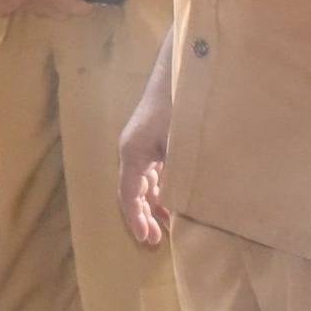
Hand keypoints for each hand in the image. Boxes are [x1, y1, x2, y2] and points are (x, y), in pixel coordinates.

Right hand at [118, 95, 172, 246]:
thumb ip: (175, 176)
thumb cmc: (178, 107)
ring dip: (152, 204)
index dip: (135, 219)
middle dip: (143, 216)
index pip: (128, 194)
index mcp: (133, 153)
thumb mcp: (178, 146)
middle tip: (155, 240)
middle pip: (133, 191)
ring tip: (167, 226)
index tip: (146, 238)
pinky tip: (172, 199)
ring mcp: (143, 144)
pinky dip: (160, 189)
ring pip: (143, 182)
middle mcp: (132, 151)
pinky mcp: (154, 139)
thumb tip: (177, 206)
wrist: (182, 70)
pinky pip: (153, 171)